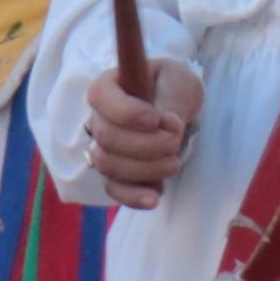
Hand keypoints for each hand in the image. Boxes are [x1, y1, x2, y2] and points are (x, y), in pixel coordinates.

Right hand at [79, 59, 201, 207]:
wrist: (177, 108)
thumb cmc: (174, 88)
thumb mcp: (179, 82)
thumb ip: (170, 100)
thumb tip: (165, 124)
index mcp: (109, 86)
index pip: (101, 98)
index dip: (127, 112)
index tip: (156, 119)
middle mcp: (99, 117)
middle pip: (106, 138)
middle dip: (145, 145)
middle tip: (174, 141)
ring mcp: (103, 147)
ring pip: (109, 166)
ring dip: (145, 169)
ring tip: (174, 162)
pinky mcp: (115, 172)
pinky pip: (114, 189)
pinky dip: (133, 196)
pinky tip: (154, 198)